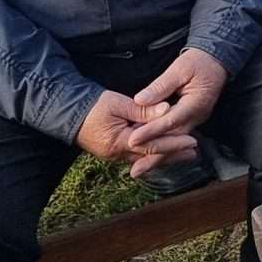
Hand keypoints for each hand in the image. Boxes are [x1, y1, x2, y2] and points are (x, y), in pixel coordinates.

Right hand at [75, 90, 190, 171]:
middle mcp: (117, 155)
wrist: (67, 112)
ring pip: (144, 157)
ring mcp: (114, 155)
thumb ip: (143, 110)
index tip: (192, 141)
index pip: (152, 145)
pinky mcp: (112, 151)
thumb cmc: (92, 105)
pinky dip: (151, 153)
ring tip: (185, 154)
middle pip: (150, 156)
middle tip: (194, 152)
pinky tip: (163, 152)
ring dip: (165, 155)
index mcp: (119, 143)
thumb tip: (166, 110)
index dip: (173, 143)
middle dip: (173, 154)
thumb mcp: (119, 103)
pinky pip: (136, 155)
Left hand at [129, 46, 229, 162]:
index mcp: (196, 103)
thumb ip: (160, 86)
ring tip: (139, 169)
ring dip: (158, 156)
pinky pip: (177, 137)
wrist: (217, 60)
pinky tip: (151, 156)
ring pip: (175, 142)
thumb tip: (140, 100)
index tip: (132, 140)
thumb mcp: (179, 68)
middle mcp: (198, 116)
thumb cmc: (198, 62)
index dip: (150, 131)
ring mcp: (196, 119)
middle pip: (174, 140)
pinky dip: (164, 147)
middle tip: (135, 170)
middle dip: (153, 154)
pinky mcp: (192, 119)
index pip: (170, 121)